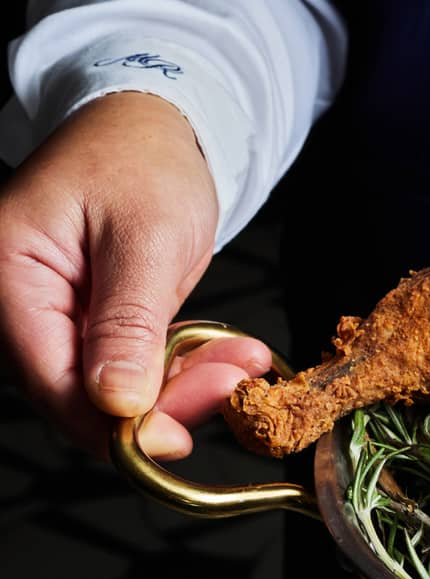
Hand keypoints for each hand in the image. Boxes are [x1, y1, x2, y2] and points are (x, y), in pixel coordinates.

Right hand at [0, 92, 268, 458]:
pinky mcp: (96, 321)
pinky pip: (137, 364)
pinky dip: (186, 366)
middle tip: (232, 386)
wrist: (156, 124)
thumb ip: (127, 322)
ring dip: (186, 385)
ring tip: (244, 362)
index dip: (111, 424)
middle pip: (82, 392)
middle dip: (164, 402)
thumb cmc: (142, 158)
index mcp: (9, 274)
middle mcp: (23, 301)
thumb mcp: (145, 236)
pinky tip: (232, 355)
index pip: (50, 380)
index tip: (172, 441)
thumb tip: (116, 402)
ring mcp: (59, 314)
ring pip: (117, 386)